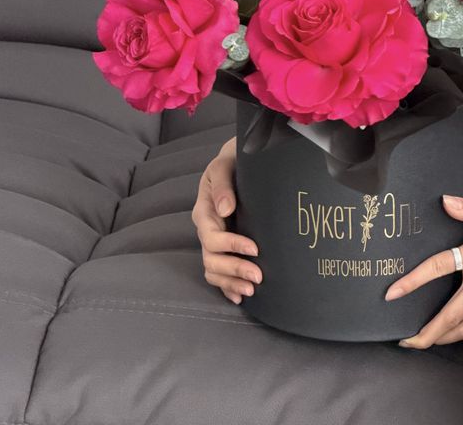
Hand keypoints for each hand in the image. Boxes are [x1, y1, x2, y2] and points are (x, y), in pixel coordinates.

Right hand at [190, 136, 262, 304]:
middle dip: (234, 270)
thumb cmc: (230, 164)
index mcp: (204, 212)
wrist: (235, 164)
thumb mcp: (224, 167)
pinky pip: (219, 272)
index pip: (212, 238)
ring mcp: (213, 240)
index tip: (255, 248)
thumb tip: (225, 209)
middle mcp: (206, 229)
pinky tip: (240, 297)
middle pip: (212, 260)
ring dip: (231, 283)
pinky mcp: (223, 246)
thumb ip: (224, 186)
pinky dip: (227, 287)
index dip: (232, 246)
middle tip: (258, 277)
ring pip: (213, 270)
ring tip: (252, 290)